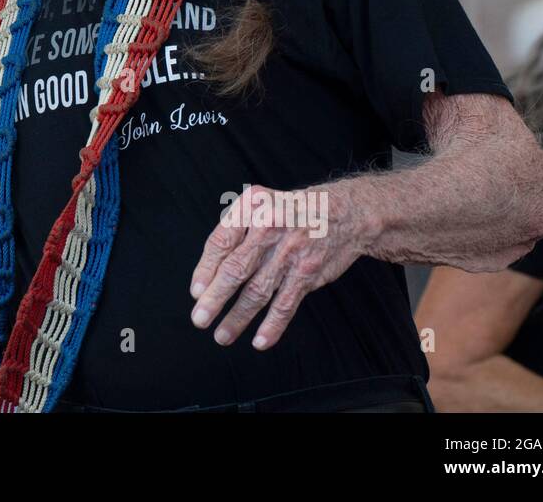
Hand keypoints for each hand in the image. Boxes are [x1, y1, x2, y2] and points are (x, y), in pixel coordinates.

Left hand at [189, 182, 374, 349]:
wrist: (346, 213)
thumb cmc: (293, 211)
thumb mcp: (262, 202)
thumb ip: (236, 230)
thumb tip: (209, 271)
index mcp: (252, 206)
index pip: (221, 242)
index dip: (205, 270)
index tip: (195, 292)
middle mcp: (270, 227)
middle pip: (236, 268)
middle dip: (215, 297)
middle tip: (200, 319)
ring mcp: (290, 251)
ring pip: (258, 290)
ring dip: (238, 317)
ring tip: (222, 335)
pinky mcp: (308, 272)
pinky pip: (286, 303)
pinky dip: (272, 325)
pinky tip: (260, 340)